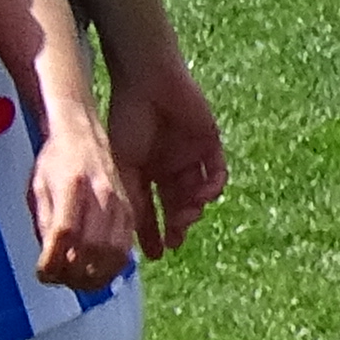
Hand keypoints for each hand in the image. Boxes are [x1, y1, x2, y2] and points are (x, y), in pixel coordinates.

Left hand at [25, 115, 142, 296]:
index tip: (42, 273)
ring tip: (77, 282)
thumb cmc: (56, 161)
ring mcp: (119, 203)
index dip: (53, 261)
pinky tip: (96, 271)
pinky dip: (112, 266)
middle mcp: (101, 195)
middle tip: (59, 280)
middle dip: (74, 274)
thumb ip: (46, 223)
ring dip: (95, 276)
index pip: (65, 233)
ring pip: (114, 252)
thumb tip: (50, 261)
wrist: (82, 135)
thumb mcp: (39, 189)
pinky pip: (126, 246)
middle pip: (93, 248)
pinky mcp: (130, 210)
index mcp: (72, 186)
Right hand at [111, 54, 230, 252]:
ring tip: (187, 215)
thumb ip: (130, 197)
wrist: (150, 84)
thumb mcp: (122, 165)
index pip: (148, 209)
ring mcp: (189, 156)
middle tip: (176, 241)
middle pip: (176, 205)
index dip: (151, 233)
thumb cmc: (128, 121)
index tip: (155, 255)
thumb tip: (130, 233)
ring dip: (194, 209)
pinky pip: (217, 173)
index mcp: (142, 172)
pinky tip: (204, 194)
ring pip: (197, 193)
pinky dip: (214, 187)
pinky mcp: (209, 143)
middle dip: (177, 226)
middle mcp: (166, 167)